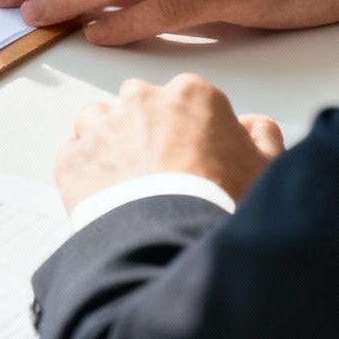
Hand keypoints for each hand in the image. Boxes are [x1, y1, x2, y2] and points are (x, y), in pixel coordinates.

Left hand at [54, 74, 284, 209]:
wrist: (173, 243)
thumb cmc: (222, 205)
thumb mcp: (266, 170)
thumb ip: (263, 136)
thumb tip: (253, 125)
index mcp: (191, 95)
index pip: (187, 99)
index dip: (191, 128)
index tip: (194, 155)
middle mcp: (141, 100)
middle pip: (139, 104)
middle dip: (147, 129)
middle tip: (161, 171)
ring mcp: (102, 127)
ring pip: (98, 121)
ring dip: (109, 141)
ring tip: (126, 181)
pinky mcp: (72, 159)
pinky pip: (73, 154)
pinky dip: (85, 170)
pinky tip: (104, 195)